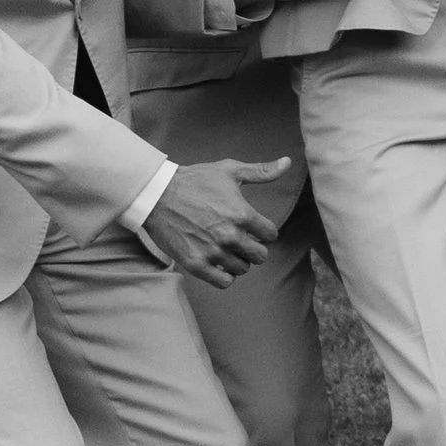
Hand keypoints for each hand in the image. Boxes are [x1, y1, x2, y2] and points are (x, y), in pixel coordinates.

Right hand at [145, 155, 291, 288]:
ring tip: (227, 249)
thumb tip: (287, 162)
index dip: (264, 231)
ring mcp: (213, 252)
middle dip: (253, 247)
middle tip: (240, 240)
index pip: (271, 234)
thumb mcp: (229, 171)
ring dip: (238, 261)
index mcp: (242, 214)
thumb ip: (261, 171)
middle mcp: (230, 235)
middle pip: (259, 255)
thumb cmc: (194, 180)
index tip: (253, 227)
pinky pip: (224, 282)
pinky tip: (218, 263)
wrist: (157, 194)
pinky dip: (225, 275)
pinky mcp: (196, 264)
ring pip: (243, 269)